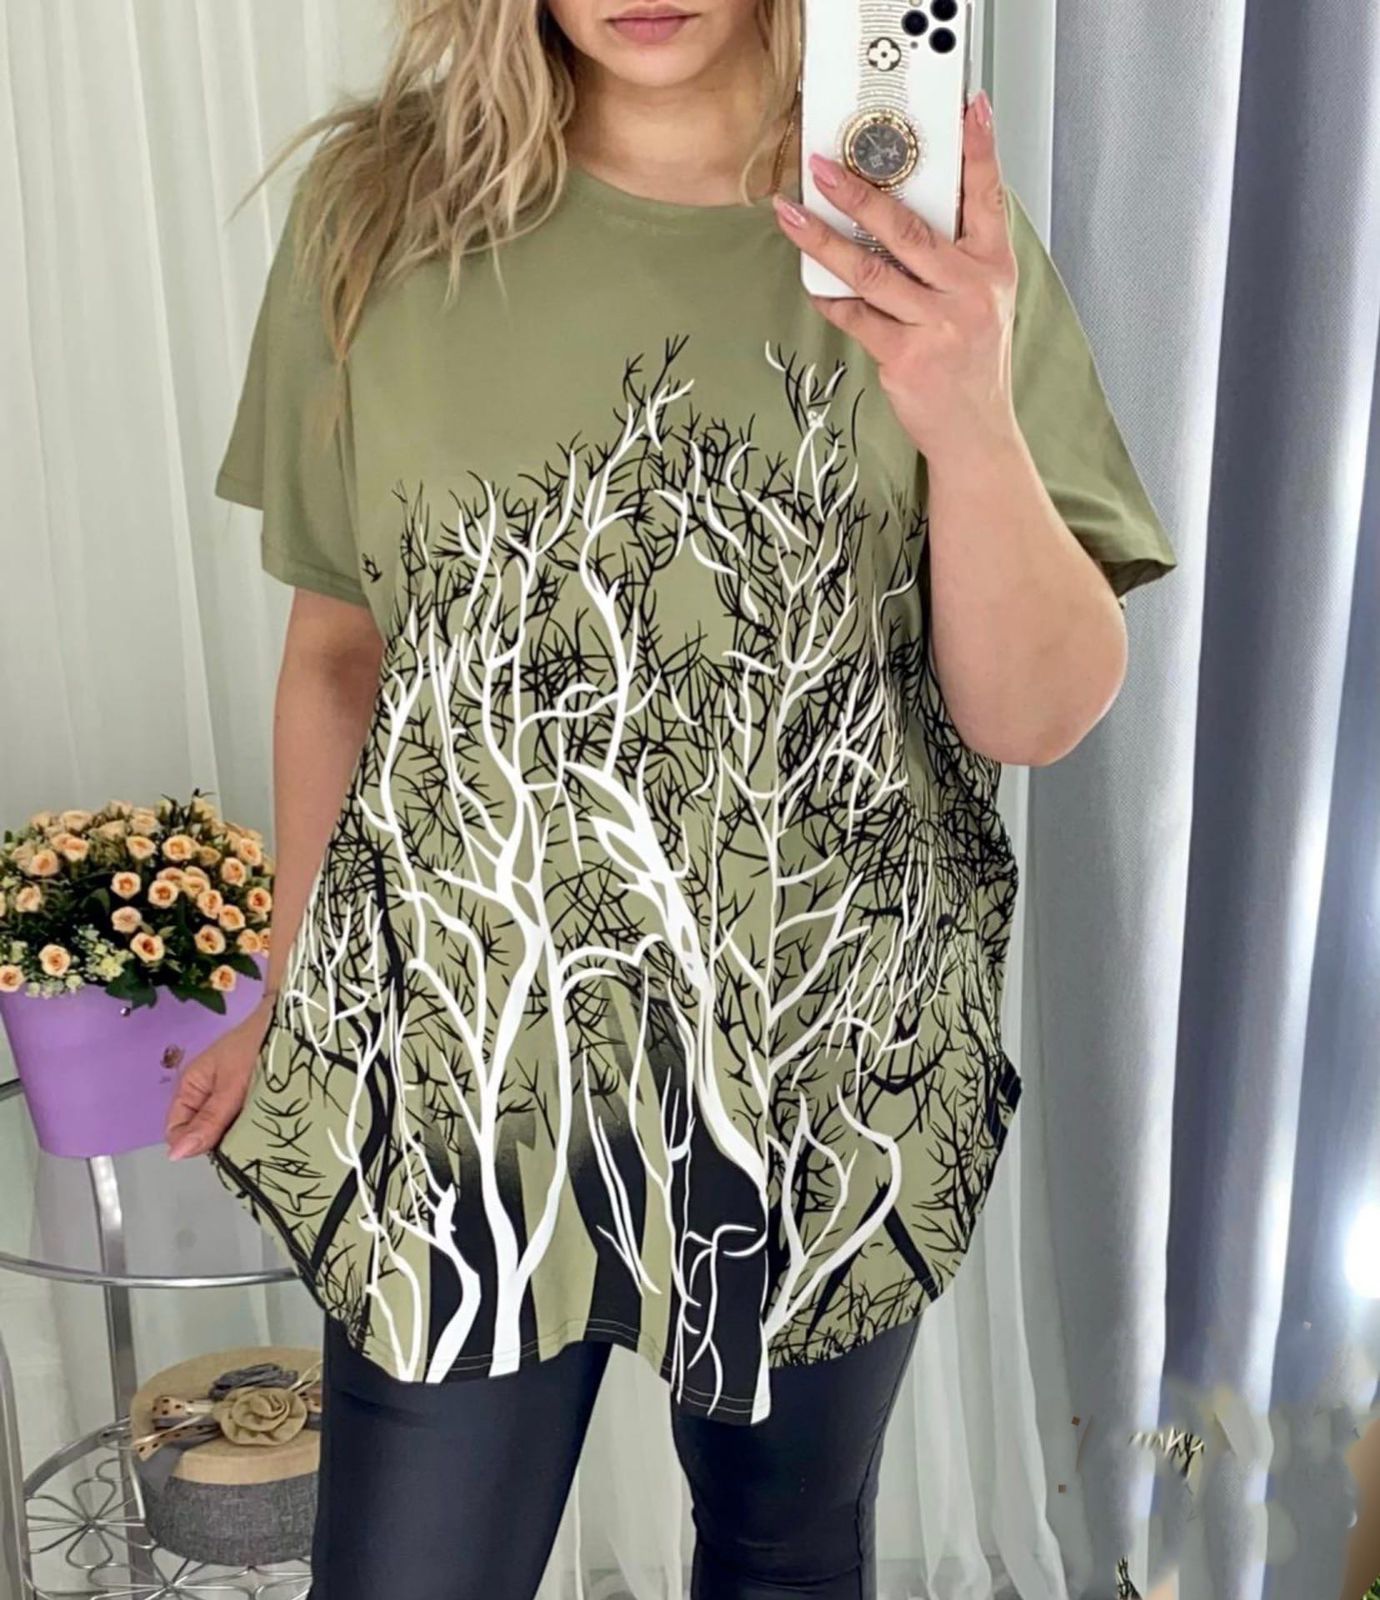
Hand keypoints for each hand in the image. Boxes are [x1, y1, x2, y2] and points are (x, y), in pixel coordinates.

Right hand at [164, 998, 273, 1160]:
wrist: (293, 1019)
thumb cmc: (258, 1043)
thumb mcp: (231, 1085)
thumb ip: (208, 1120)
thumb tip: (174, 1154)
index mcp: (191, 1086)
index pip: (177, 1131)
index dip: (194, 1144)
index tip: (222, 1146)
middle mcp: (206, 1094)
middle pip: (203, 1133)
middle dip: (221, 1141)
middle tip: (247, 1137)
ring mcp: (229, 1096)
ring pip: (226, 1130)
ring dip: (241, 1134)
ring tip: (262, 1130)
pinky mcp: (250, 1097)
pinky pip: (245, 1120)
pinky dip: (256, 1125)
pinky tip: (271, 1125)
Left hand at [772, 91, 1018, 458]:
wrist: (975, 432)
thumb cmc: (972, 362)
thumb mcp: (982, 300)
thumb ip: (955, 256)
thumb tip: (897, 211)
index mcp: (992, 268)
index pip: (987, 196)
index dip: (980, 150)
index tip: (970, 108)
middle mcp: (969, 291)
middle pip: (908, 229)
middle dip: (859, 193)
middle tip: (822, 168)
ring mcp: (939, 324)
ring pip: (871, 271)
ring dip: (824, 241)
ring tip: (792, 215)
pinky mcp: (907, 357)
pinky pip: (857, 317)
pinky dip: (830, 298)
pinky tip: (810, 281)